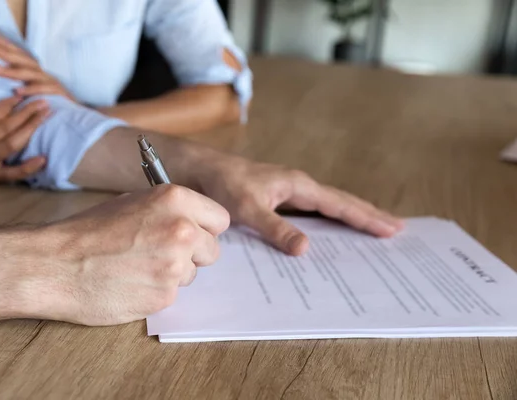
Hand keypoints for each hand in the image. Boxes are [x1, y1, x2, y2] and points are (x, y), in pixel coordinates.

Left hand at [0, 28, 75, 100]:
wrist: (77, 113)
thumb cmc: (52, 103)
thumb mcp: (34, 89)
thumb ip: (20, 82)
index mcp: (36, 71)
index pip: (18, 54)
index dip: (3, 43)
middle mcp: (42, 74)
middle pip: (21, 59)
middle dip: (3, 50)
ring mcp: (51, 83)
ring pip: (29, 74)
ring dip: (10, 71)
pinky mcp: (58, 94)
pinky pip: (43, 91)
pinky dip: (30, 90)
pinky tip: (17, 91)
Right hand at [0, 95, 48, 182]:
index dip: (8, 104)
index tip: (21, 96)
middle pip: (5, 128)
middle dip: (26, 113)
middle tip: (43, 102)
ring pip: (12, 145)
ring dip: (32, 129)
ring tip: (46, 115)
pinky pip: (12, 174)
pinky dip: (29, 168)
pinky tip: (43, 159)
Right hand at [40, 185, 229, 325]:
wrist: (55, 264)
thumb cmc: (89, 231)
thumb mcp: (133, 202)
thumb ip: (169, 211)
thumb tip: (193, 221)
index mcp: (176, 200)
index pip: (220, 219)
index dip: (204, 228)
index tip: (192, 233)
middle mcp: (183, 230)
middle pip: (212, 250)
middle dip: (193, 254)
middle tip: (160, 253)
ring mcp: (175, 265)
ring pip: (192, 274)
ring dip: (172, 273)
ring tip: (136, 267)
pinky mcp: (164, 296)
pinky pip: (173, 293)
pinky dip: (156, 291)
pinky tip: (130, 283)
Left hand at [198, 156, 403, 255]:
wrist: (201, 170)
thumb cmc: (223, 184)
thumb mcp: (248, 208)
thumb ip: (276, 228)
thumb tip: (307, 249)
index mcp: (298, 186)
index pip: (340, 205)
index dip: (366, 218)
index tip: (392, 228)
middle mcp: (299, 187)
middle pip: (342, 202)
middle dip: (368, 215)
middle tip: (396, 229)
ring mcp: (290, 192)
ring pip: (329, 206)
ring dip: (351, 217)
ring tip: (374, 229)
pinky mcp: (279, 198)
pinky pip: (313, 211)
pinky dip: (329, 221)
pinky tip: (330, 232)